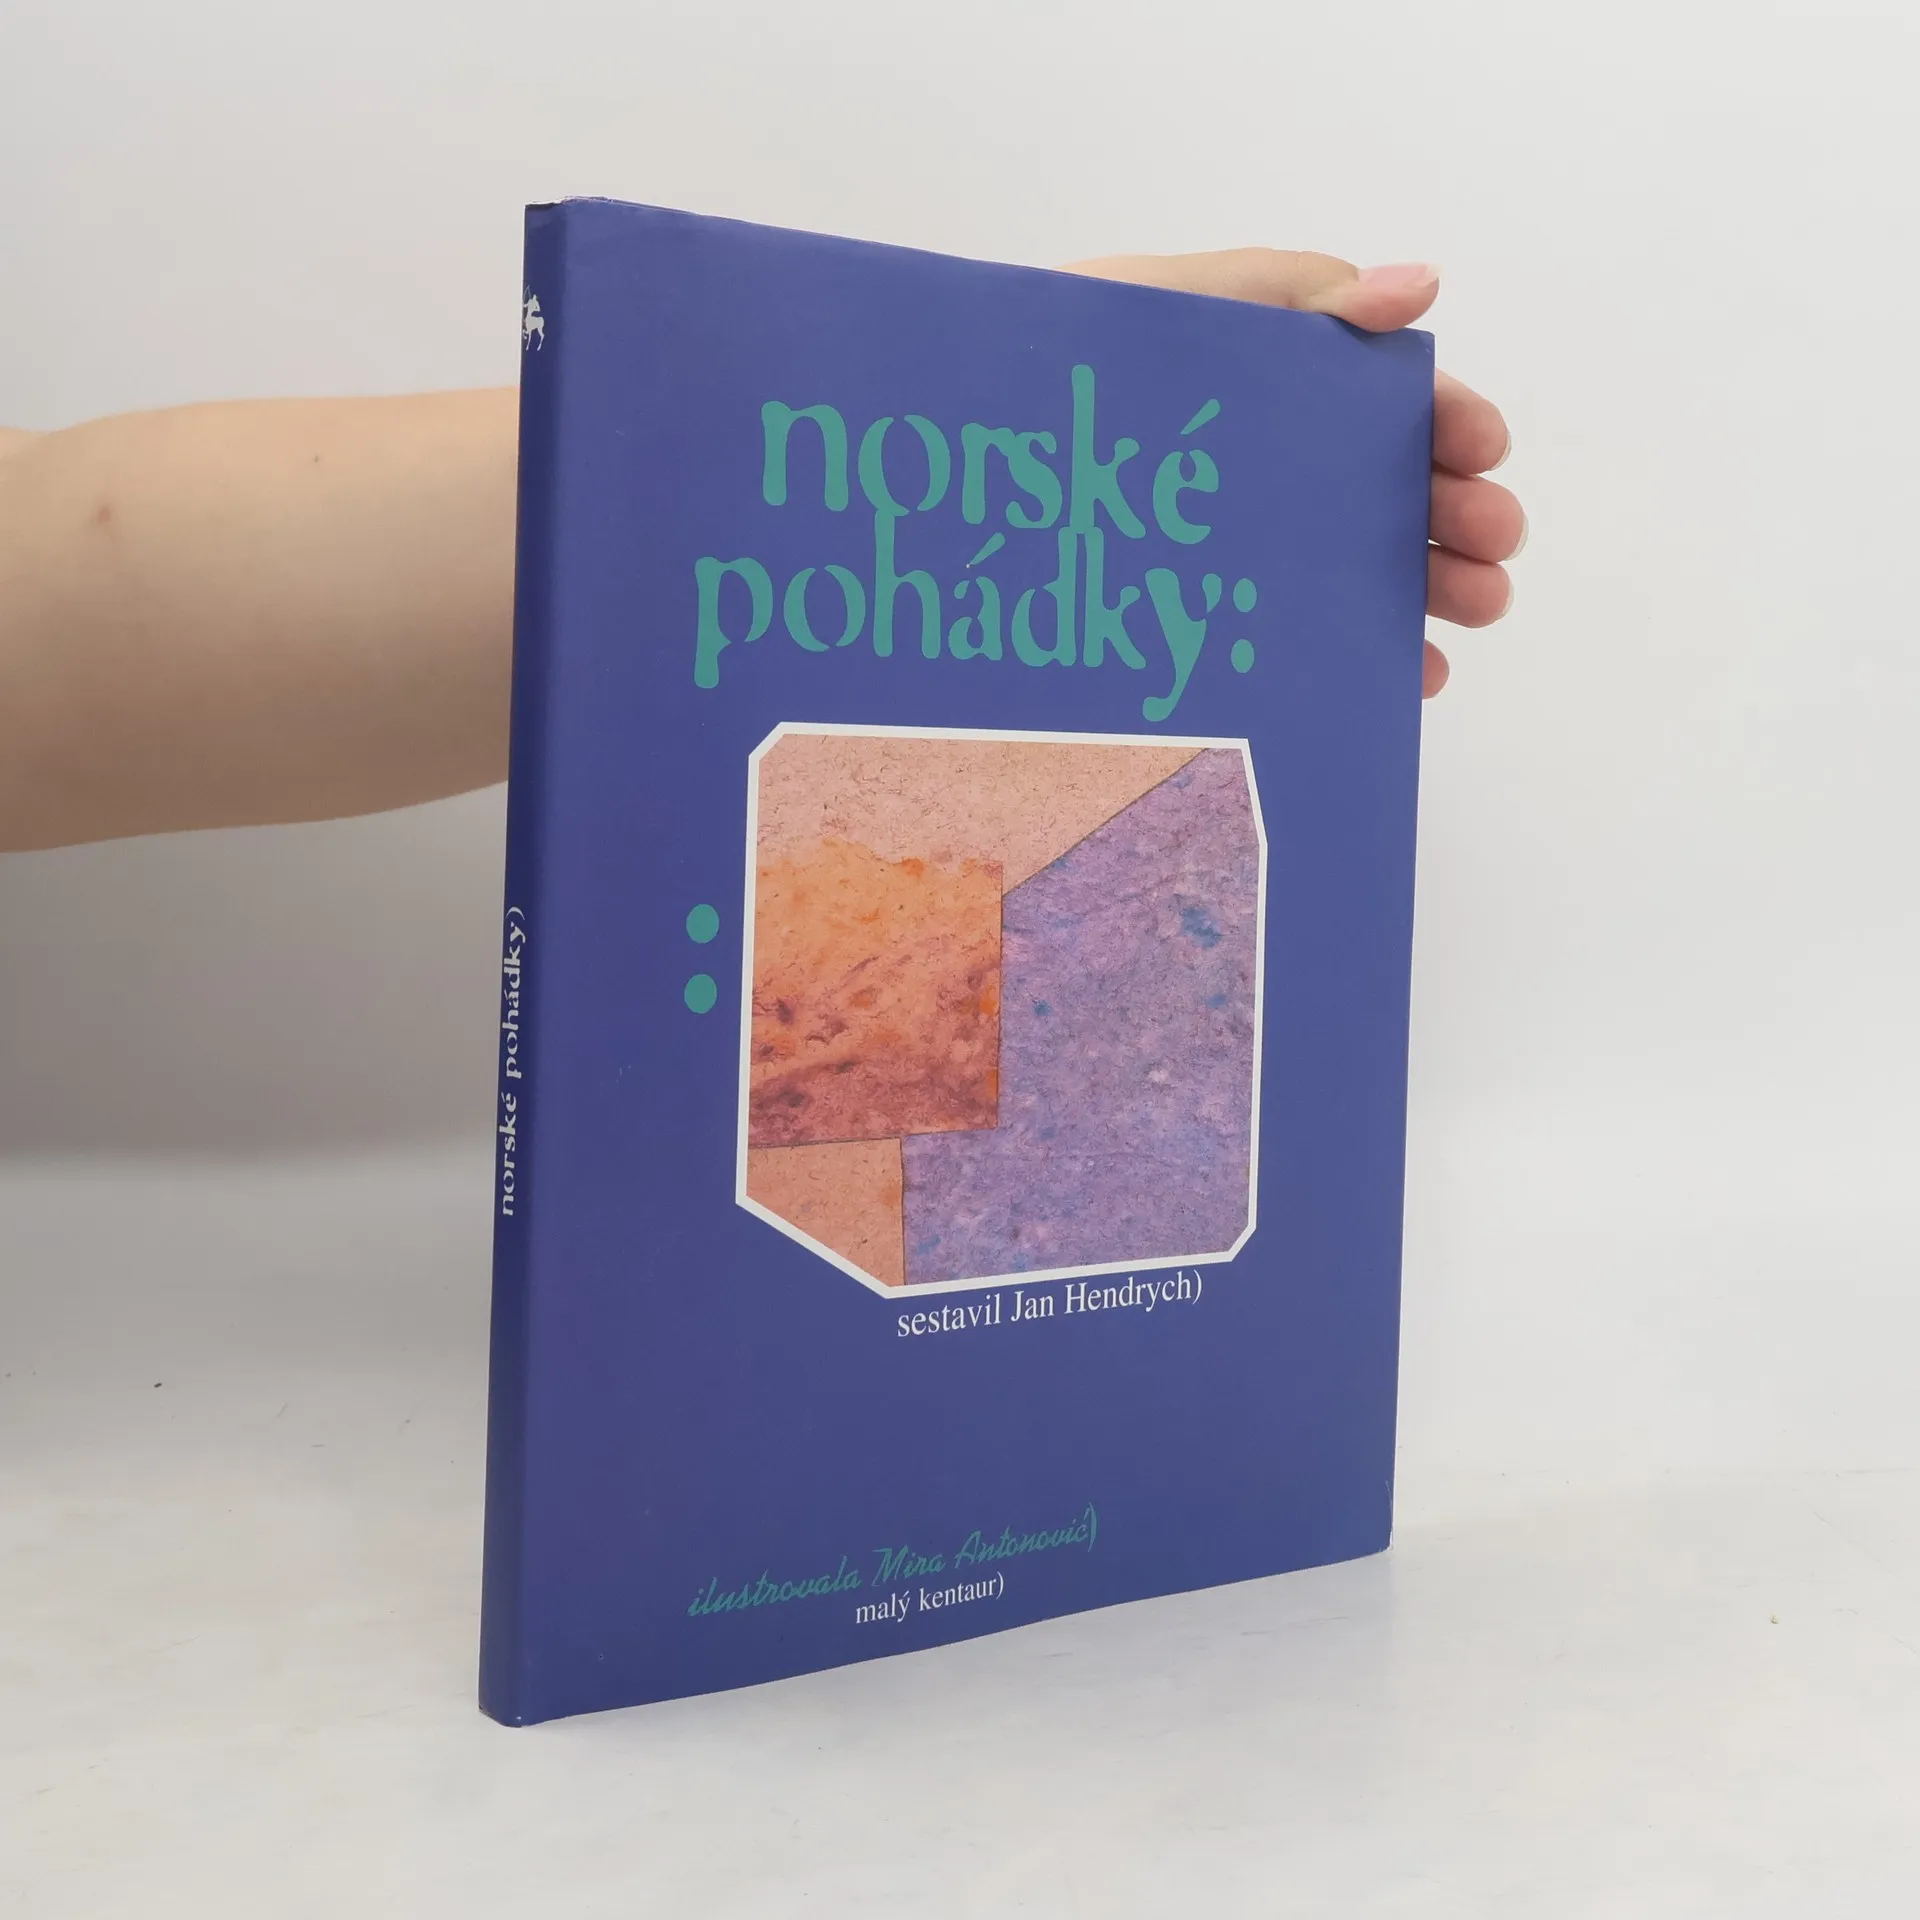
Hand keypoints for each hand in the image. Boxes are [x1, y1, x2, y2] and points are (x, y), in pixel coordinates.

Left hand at [1066, 250, 1520, 697]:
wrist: (968, 448)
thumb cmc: (1071, 361)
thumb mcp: (1177, 307)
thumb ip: (1294, 297)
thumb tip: (1422, 285)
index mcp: (1281, 380)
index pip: (1389, 400)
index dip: (1448, 421)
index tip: (1486, 451)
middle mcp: (1279, 465)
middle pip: (1394, 490)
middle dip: (1461, 517)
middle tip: (1495, 549)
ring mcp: (1251, 542)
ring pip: (1366, 565)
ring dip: (1434, 587)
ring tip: (1477, 609)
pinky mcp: (1216, 611)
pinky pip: (1307, 638)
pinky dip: (1370, 653)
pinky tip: (1411, 672)